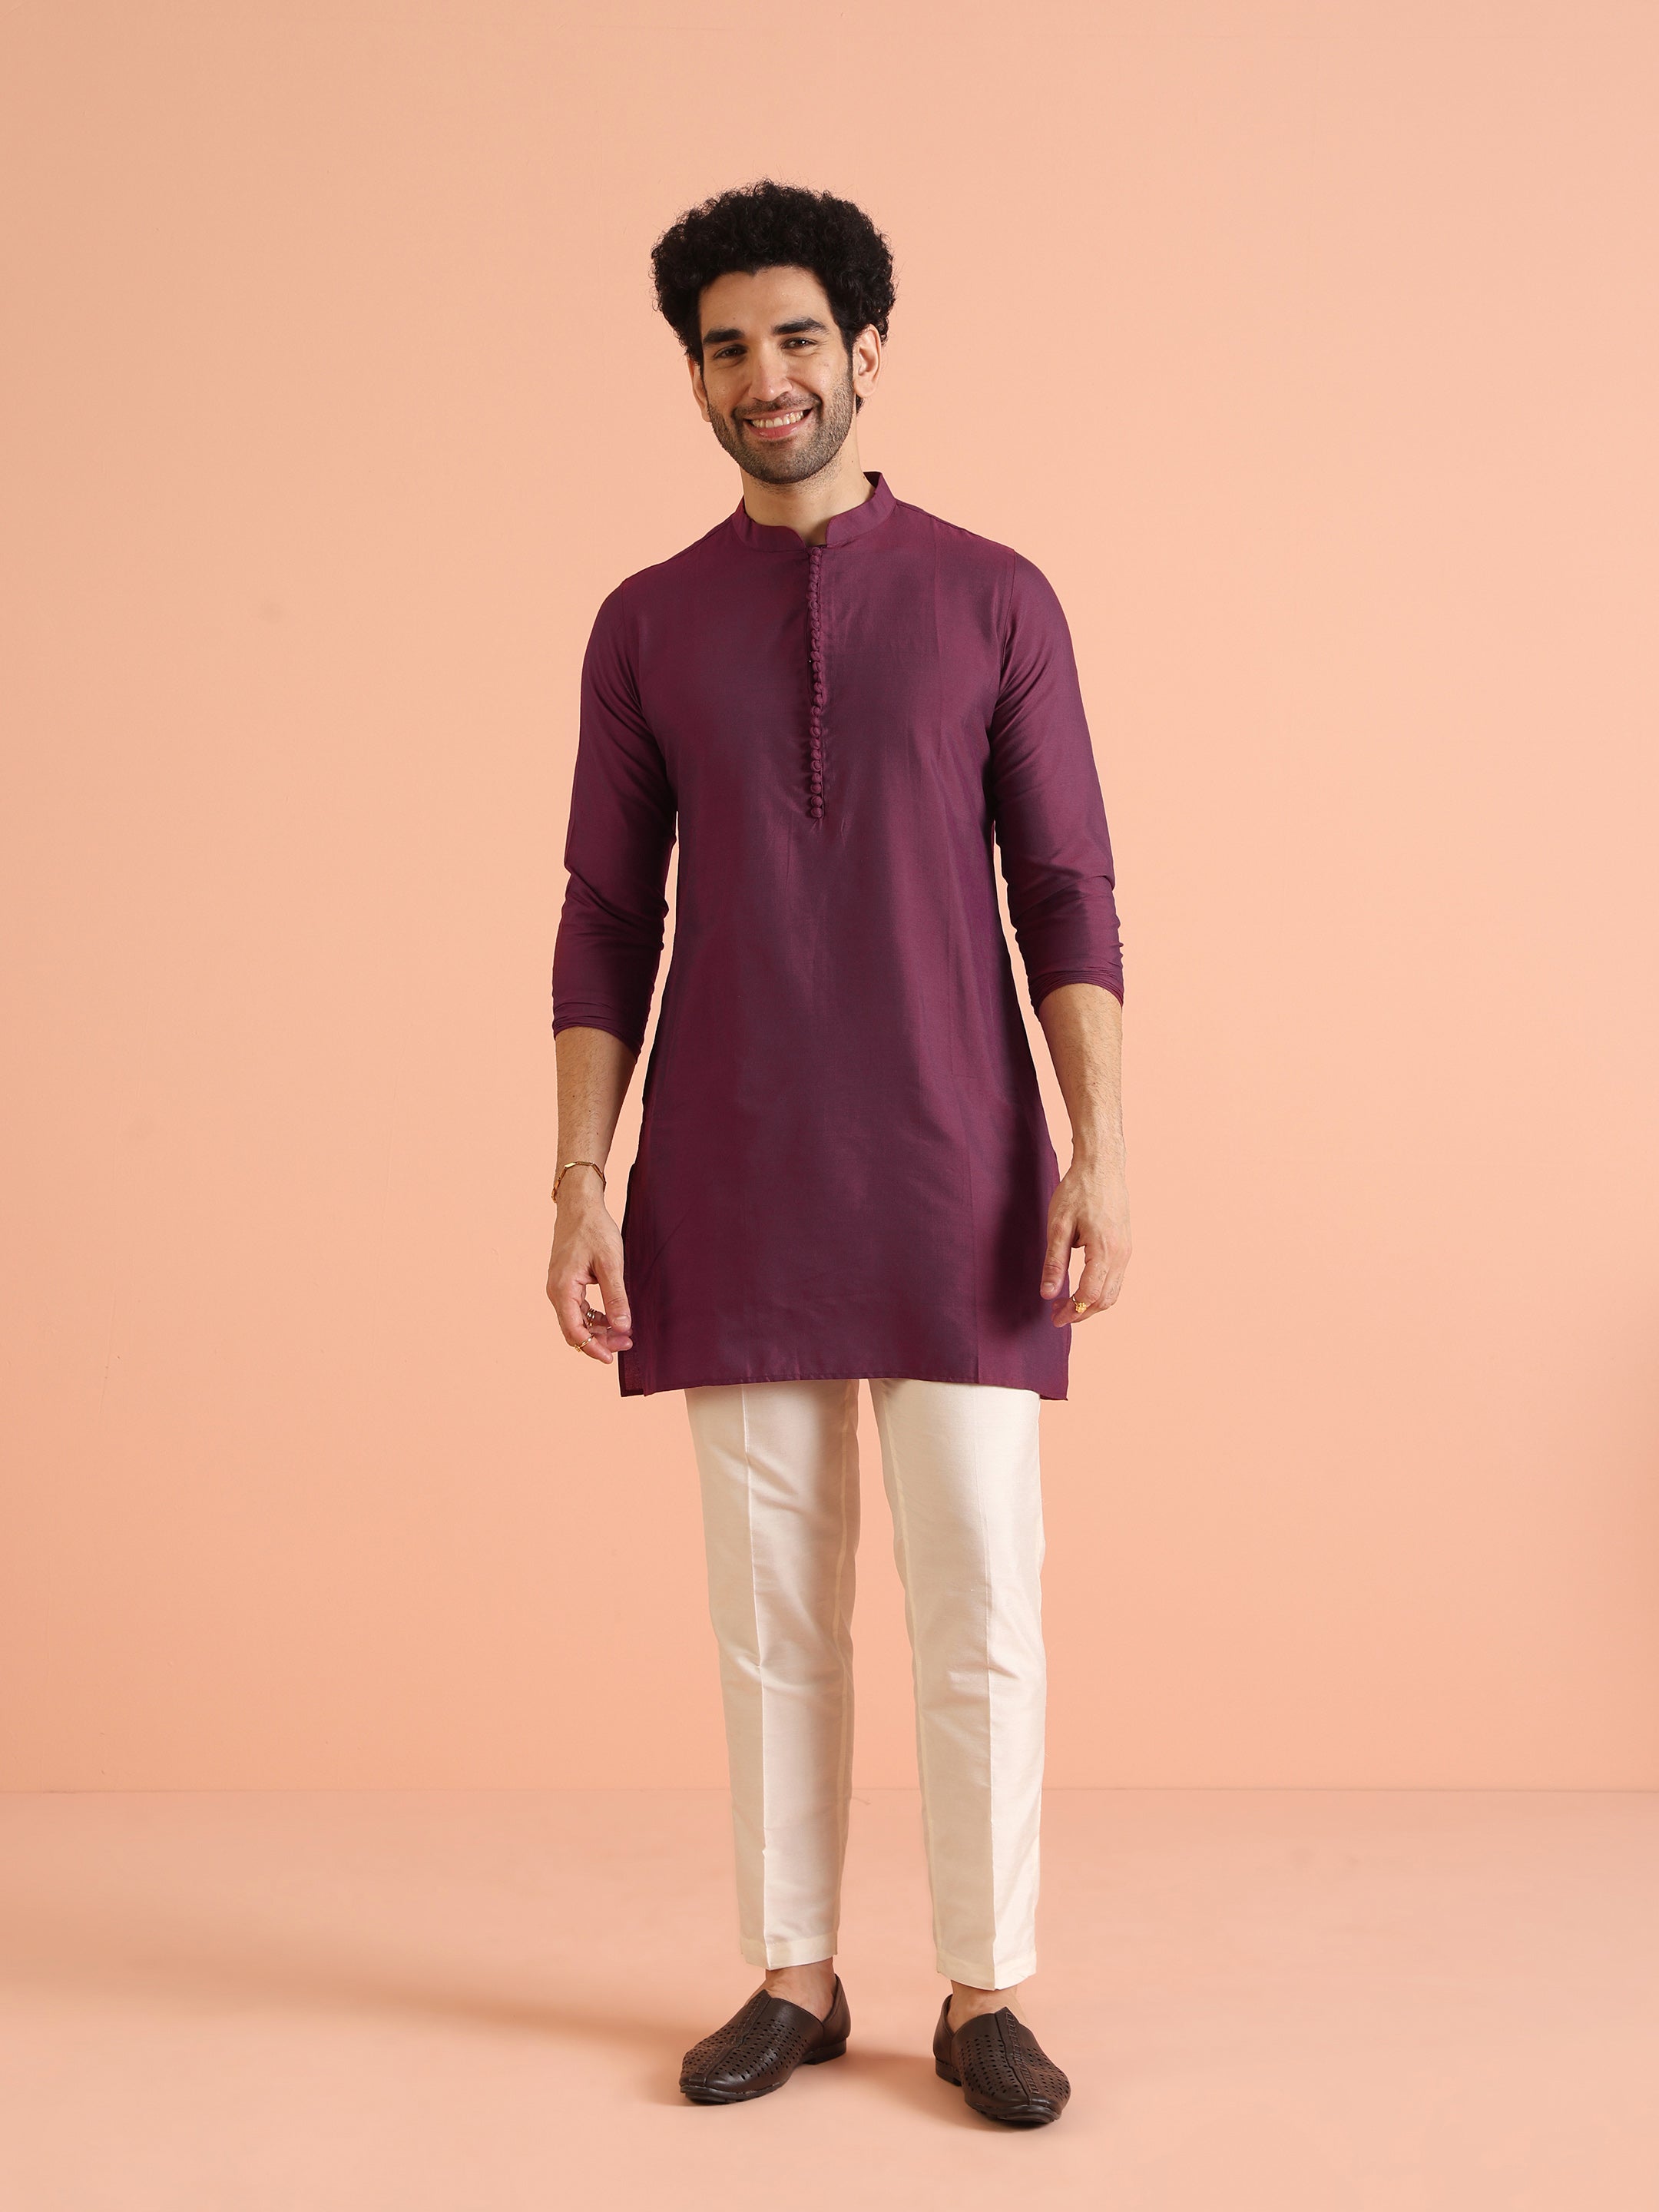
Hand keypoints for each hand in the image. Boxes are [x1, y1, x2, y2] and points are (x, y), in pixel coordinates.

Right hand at [547, 1189, 633, 1361]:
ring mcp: (559, 1287)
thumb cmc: (594, 1229)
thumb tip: (622, 1327)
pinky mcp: (566, 1282)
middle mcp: (556, 1291)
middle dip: (599, 1341)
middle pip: (574, 1330)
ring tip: (623, 1333)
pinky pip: (577, 1309)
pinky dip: (594, 1317)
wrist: (579, 1205)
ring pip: (576, 1321)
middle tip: (626, 1343)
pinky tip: (611, 1318)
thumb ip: (616, 1297)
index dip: (594, 1348)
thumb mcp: (611, 1263)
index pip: (574, 1331)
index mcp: (563, 1289)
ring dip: (598, 1330)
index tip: (613, 1357)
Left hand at [1039, 1156, 1129, 1325]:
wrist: (1102, 1167)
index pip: (1089, 1295)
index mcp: (1104, 1250)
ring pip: (1113, 1292)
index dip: (1070, 1311)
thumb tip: (1048, 1293)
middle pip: (1104, 1299)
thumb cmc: (1078, 1191)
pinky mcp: (1125, 1246)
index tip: (1053, 1317)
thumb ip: (1054, 1261)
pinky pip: (1116, 1279)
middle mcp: (1121, 1254)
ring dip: (1091, 1305)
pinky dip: (1100, 1291)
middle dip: (1080, 1313)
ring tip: (1066, 1304)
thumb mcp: (1058, 1225)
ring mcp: (1126, 1251)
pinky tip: (1081, 1288)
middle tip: (1056, 1316)